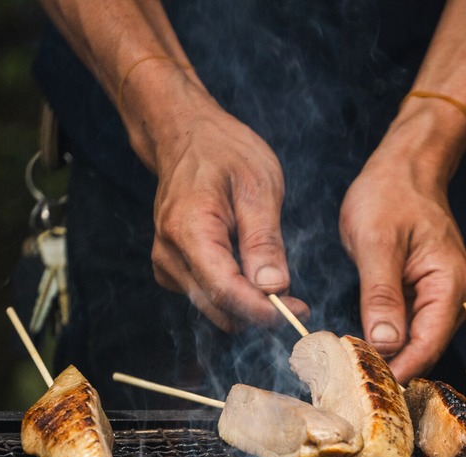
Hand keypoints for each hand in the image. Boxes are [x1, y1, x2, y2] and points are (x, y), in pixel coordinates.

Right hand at [146, 97, 308, 331]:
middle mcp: (169, 253)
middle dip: (261, 311)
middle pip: (219, 307)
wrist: (186, 136)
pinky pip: (208, 298)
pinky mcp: (172, 270)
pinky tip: (250, 270)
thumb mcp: (258, 187)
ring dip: (249, 305)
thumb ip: (264, 241)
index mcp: (188, 230)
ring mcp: (166, 264)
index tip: (298, 311)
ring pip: (215, 308)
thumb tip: (274, 288)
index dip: (263, 310)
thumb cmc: (223, 152)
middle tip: (298, 300)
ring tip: (276, 279)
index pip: (225, 291)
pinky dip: (235, 295)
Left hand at [339, 133, 465, 383]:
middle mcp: (457, 295)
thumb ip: (381, 295)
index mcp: (450, 284)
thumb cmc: (391, 193)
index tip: (368, 386)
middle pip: (426, 348)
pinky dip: (390, 337)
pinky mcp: (429, 292)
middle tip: (353, 382)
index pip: (428, 344)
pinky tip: (365, 344)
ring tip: (355, 368)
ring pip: (419, 340)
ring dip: (391, 355)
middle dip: (394, 367)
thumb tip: (385, 343)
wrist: (406, 167)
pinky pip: (413, 325)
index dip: (400, 370)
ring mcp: (445, 295)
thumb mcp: (377, 242)